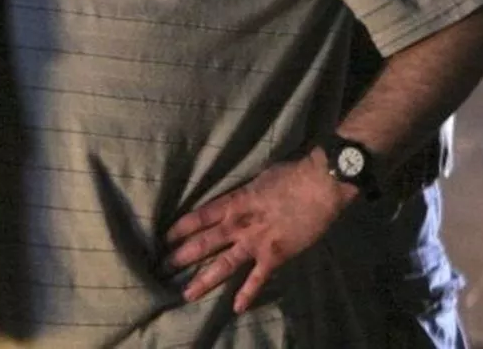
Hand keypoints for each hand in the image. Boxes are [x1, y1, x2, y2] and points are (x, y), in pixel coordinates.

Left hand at [163, 151, 355, 312]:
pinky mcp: (275, 255)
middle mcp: (238, 225)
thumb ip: (245, 192)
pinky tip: (236, 308)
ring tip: (187, 293)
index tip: (165, 237)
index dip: (180, 228)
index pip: (198, 217)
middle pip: (203, 242)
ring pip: (223, 264)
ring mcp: (255, 242)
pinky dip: (247, 293)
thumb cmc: (291, 175)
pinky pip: (258, 278)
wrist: (319, 185)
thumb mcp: (258, 179)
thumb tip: (241, 196)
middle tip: (164, 267)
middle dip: (182, 256)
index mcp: (233, 203)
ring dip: (204, 280)